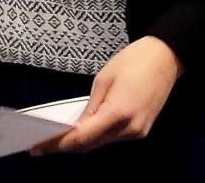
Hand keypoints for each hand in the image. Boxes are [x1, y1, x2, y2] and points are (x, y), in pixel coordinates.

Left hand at [31, 36, 181, 155]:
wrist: (166, 58)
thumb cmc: (133, 62)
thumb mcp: (103, 80)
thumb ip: (90, 106)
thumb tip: (76, 126)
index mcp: (118, 113)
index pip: (82, 137)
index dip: (58, 143)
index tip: (39, 146)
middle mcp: (130, 129)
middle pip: (91, 144)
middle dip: (65, 146)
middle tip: (41, 145)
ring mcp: (138, 132)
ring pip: (101, 143)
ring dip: (79, 142)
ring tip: (55, 138)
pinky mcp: (141, 129)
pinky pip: (112, 137)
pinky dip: (95, 136)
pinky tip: (80, 131)